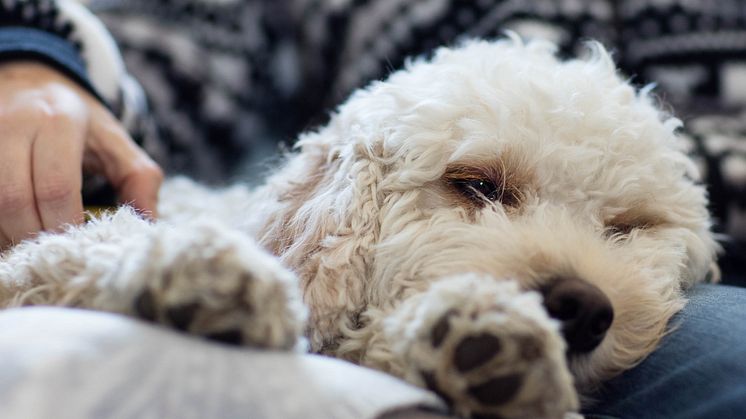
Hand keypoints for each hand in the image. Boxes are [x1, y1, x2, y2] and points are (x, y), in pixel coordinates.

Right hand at [0, 61, 162, 248]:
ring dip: (7, 234)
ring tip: (32, 247)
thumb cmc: (78, 122)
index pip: (56, 187)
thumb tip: (147, 225)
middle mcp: (13, 124)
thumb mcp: (116, 141)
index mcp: (59, 121)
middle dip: (34, 235)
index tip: (80, 244)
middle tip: (55, 252)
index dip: (66, 224)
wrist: (30, 81)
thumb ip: (139, 180)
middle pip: (13, 199)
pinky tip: (11, 232)